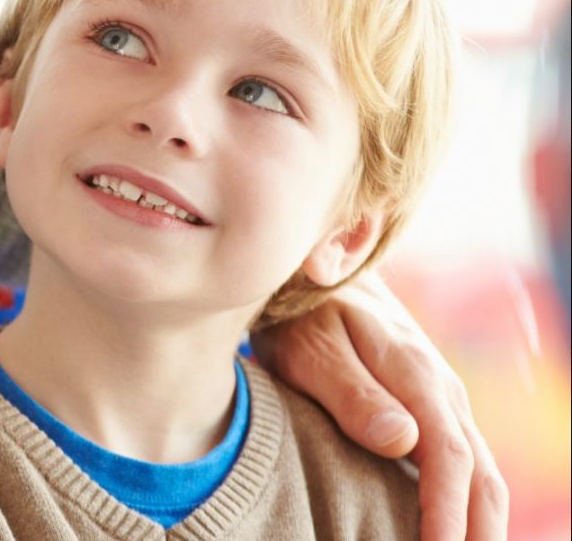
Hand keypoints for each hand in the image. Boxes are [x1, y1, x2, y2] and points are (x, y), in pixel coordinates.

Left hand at [252, 271, 507, 540]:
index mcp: (416, 373)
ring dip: (478, 525)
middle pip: (483, 478)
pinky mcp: (431, 407)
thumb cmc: (300, 309)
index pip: (450, 460)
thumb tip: (405, 440)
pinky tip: (447, 531)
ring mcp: (441, 399)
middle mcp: (441, 389)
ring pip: (481, 475)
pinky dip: (466, 506)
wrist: (311, 270)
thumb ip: (351, 391)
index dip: (447, 517)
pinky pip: (464, 464)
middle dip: (479, 535)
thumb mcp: (309, 345)